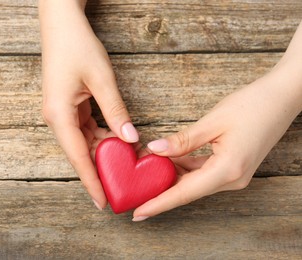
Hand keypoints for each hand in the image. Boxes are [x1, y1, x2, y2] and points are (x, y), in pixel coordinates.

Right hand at [39, 0, 138, 209]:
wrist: (60, 23)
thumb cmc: (77, 47)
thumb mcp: (101, 80)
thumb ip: (115, 111)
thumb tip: (130, 137)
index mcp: (59, 115)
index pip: (78, 158)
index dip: (91, 181)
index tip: (102, 202)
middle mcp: (56, 118)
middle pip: (79, 153)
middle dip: (99, 171)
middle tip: (120, 187)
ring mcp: (61, 113)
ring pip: (82, 142)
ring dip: (102, 153)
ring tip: (122, 167)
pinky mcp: (67, 106)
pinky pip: (84, 129)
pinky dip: (100, 137)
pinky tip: (116, 141)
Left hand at [132, 61, 301, 220]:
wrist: (281, 98)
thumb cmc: (252, 106)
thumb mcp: (212, 122)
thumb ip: (182, 141)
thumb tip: (155, 150)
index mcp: (227, 170)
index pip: (185, 193)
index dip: (159, 203)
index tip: (138, 212)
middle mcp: (232, 179)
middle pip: (188, 191)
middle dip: (160, 192)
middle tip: (135, 193)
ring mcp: (234, 175)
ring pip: (194, 182)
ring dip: (171, 178)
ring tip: (145, 175)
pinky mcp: (232, 167)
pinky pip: (203, 173)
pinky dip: (184, 169)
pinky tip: (168, 162)